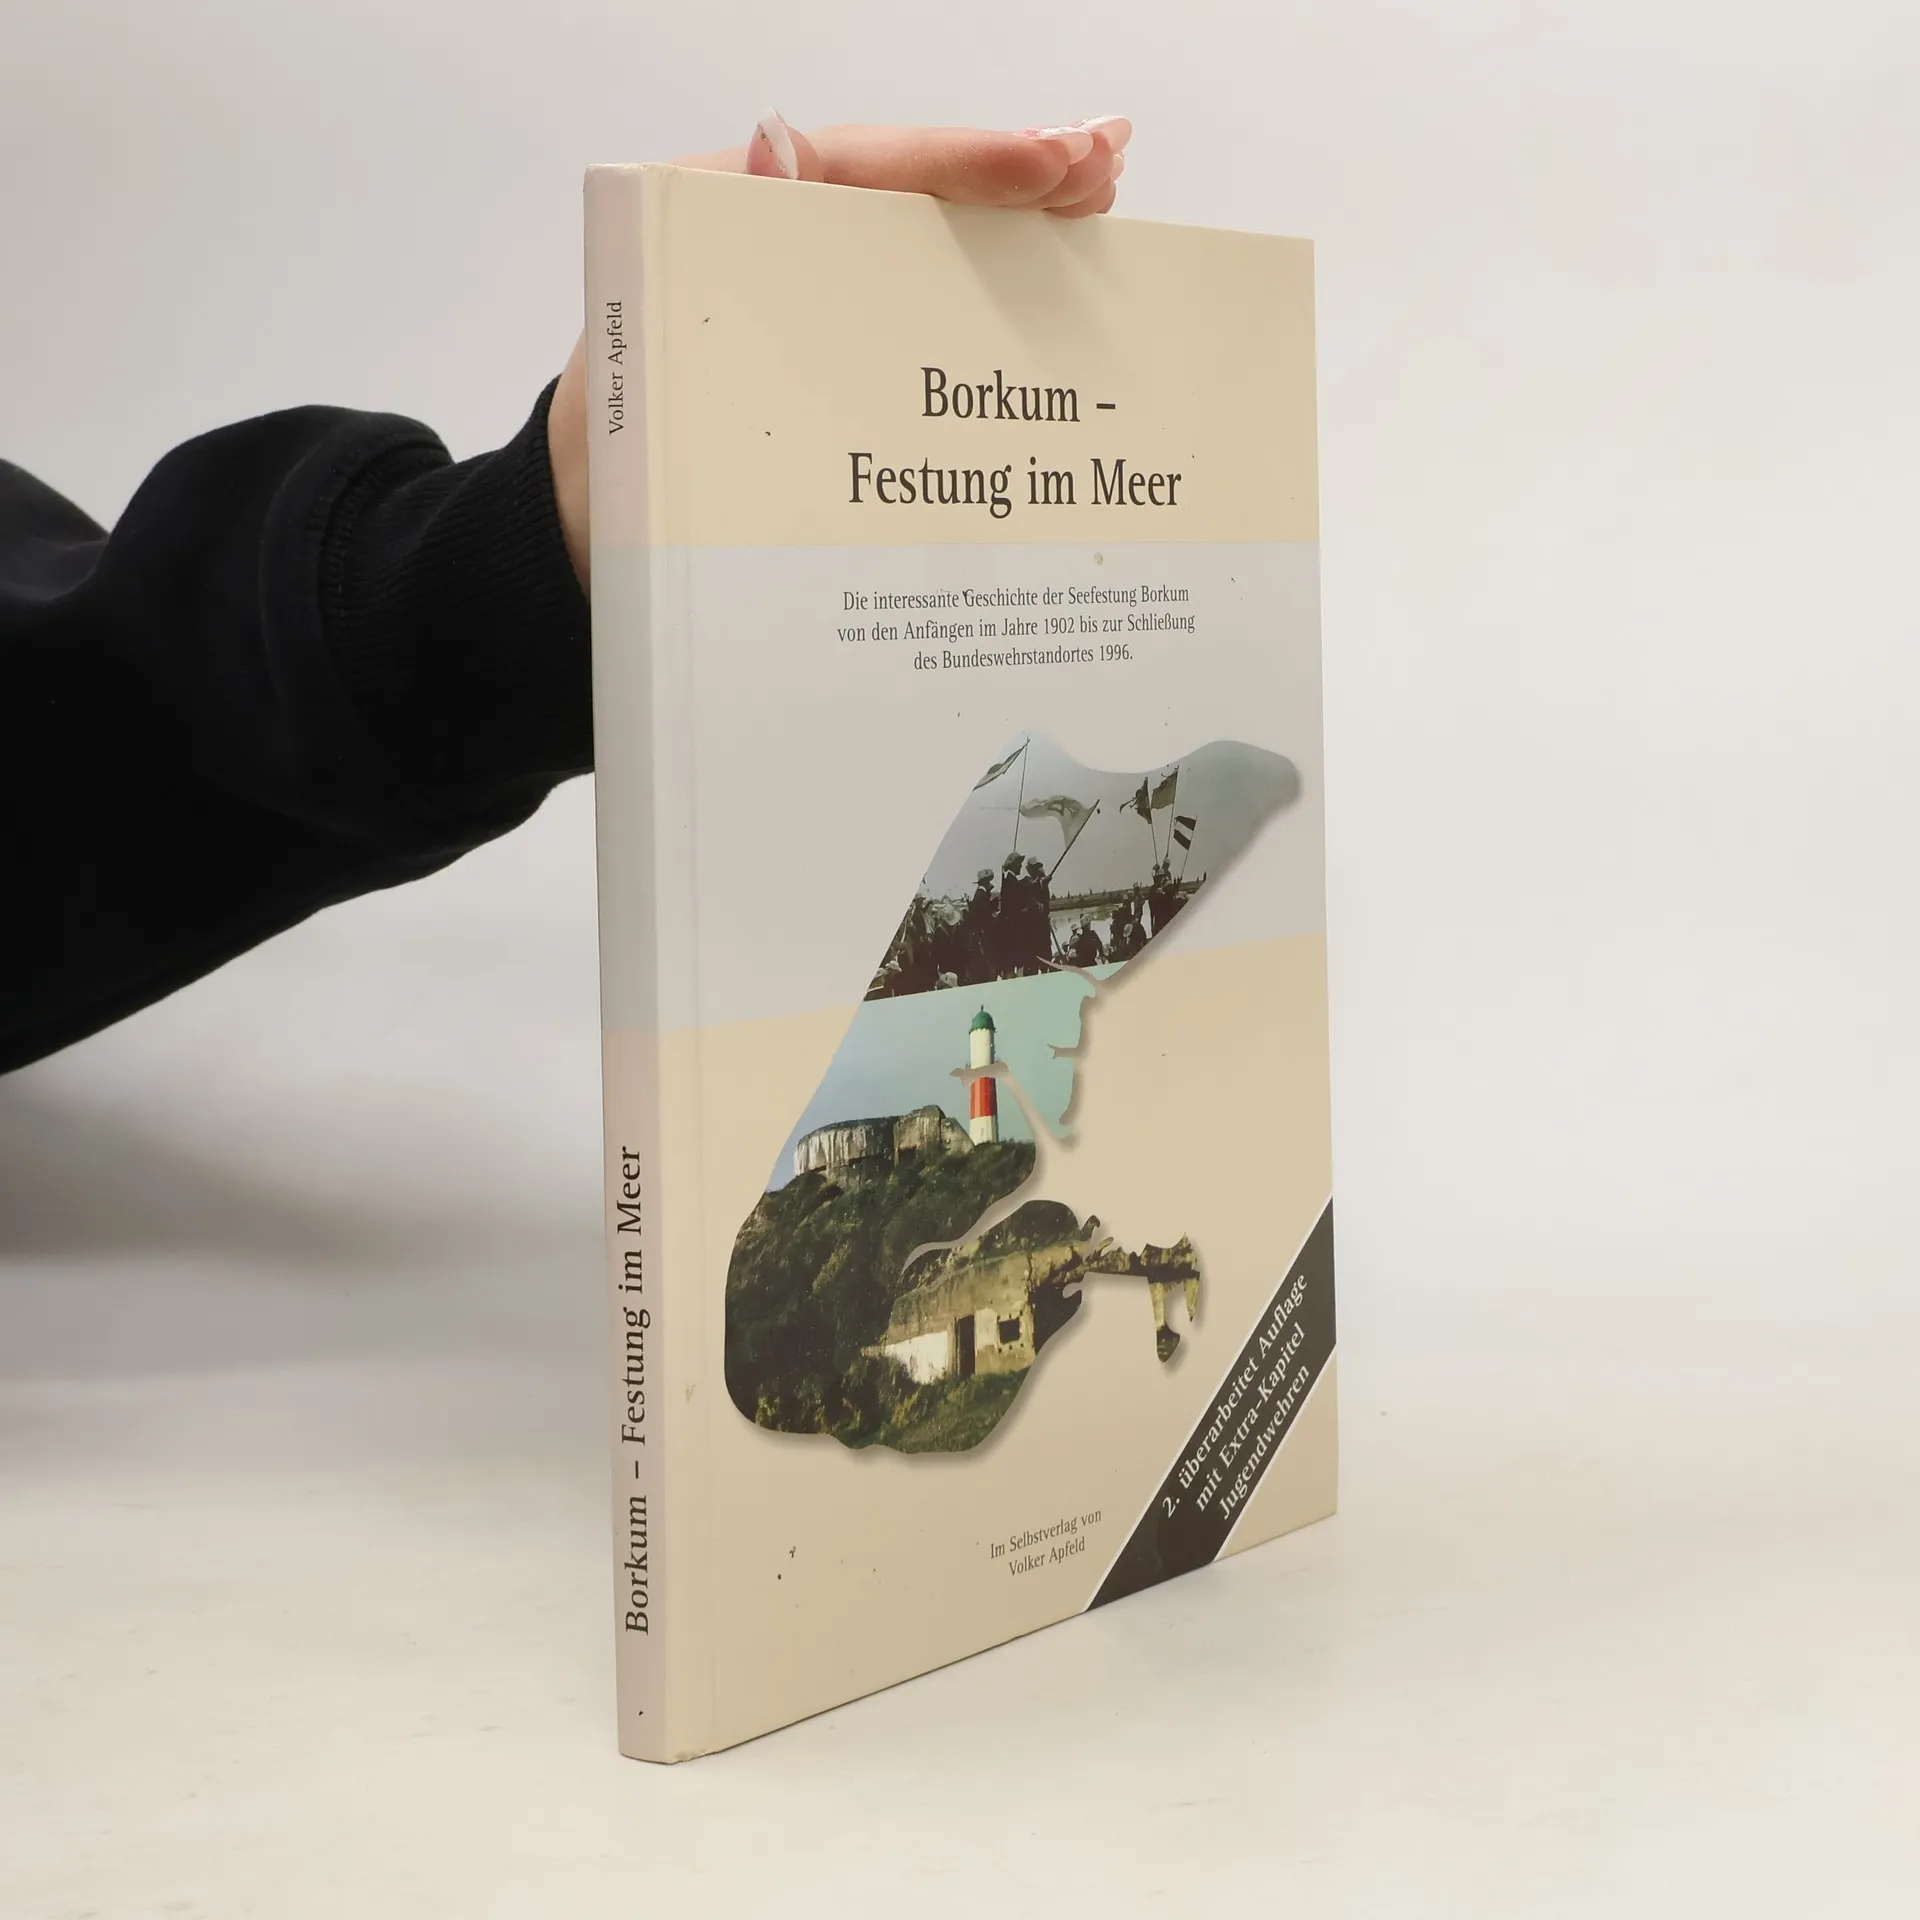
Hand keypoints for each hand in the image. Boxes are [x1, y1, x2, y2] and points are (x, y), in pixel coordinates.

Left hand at [548, 113, 1132, 583]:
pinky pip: (916, 336)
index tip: (1052, 163)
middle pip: (912, 202)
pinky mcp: (836, 388)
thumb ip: (699, 248)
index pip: (862, 169)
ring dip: (1017, 237)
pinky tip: (1049, 303)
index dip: (964, 163)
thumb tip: (779, 147)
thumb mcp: (638, 353)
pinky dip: (984, 318)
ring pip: (926, 263)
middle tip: (1108, 166)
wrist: (588, 556)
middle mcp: (781, 260)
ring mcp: (816, 325)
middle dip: (1014, 179)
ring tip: (1102, 208)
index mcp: (725, 223)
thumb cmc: (606, 461)